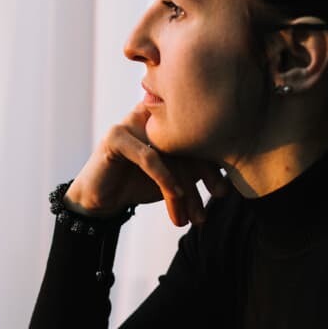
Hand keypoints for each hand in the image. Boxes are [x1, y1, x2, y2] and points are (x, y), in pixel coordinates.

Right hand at [64, 103, 228, 227]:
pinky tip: (176, 196)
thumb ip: (194, 169)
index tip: (223, 190)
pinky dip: (166, 179)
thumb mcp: (172, 177)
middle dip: (205, 173)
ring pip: (171, 152)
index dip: (213, 162)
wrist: (100, 201)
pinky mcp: (116, 136)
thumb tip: (227, 179)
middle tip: (218, 196)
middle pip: (186, 140)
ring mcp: (131, 122)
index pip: (197, 134)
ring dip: (186, 186)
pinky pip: (149, 158)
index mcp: (165, 119)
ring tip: (196, 214)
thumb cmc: (137, 186)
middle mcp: (150, 114)